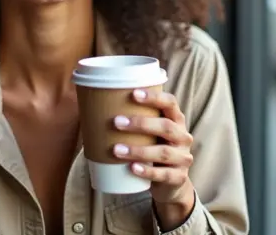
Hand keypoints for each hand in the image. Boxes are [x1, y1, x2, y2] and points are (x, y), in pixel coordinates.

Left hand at [112, 89, 195, 221]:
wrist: (170, 183)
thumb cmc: (152, 148)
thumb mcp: (148, 133)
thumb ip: (133, 120)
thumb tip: (93, 107)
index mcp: (176, 120)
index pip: (170, 103)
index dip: (154, 97)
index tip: (133, 93)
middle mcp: (183, 137)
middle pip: (166, 127)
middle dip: (141, 123)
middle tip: (116, 122)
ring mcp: (183, 158)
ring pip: (162, 152)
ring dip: (138, 150)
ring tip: (116, 149)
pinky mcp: (179, 177)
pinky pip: (164, 174)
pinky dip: (147, 171)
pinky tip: (132, 168)